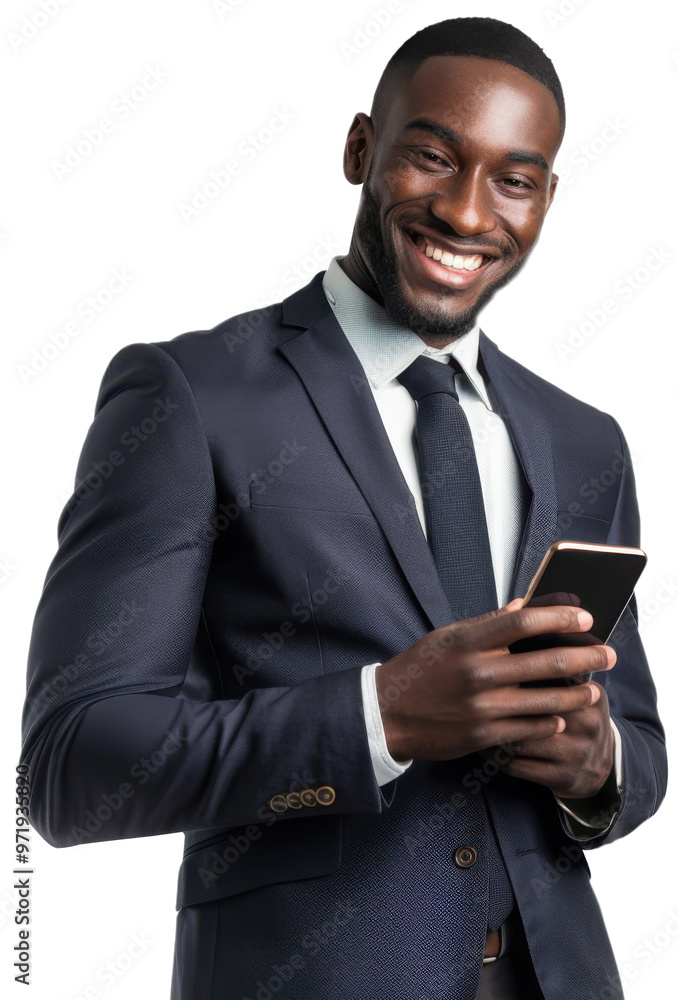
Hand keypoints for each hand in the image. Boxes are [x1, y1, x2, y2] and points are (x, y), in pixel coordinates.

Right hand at [375, 599, 615, 762]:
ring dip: (577, 695)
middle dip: (586, 657)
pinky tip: (563, 717)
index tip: (585, 618)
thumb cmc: (419, 670)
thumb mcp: (447, 637)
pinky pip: (529, 729)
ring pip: (546, 701)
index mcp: (469, 641)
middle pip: (545, 661)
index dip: (559, 618)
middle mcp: (478, 672)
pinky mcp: (483, 736)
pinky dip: (551, 722)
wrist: (387, 713)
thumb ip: (487, 624)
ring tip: (594, 690)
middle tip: (609, 655)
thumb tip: (523, 606)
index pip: (524, 622)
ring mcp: (482, 706)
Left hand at [480, 682, 615, 798]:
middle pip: (532, 709)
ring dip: (491, 730)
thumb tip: (516, 645)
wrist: (604, 768)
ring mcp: (575, 754)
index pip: (550, 679)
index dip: (515, 675)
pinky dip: (494, 754)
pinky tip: (482, 743)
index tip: (490, 669)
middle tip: (472, 693)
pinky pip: (516, 765)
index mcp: (590, 696)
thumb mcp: (584, 692)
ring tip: (472, 718)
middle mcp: (586, 725)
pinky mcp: (562, 778)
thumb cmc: (579, 719)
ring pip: (520, 739)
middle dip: (500, 702)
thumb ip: (560, 671)